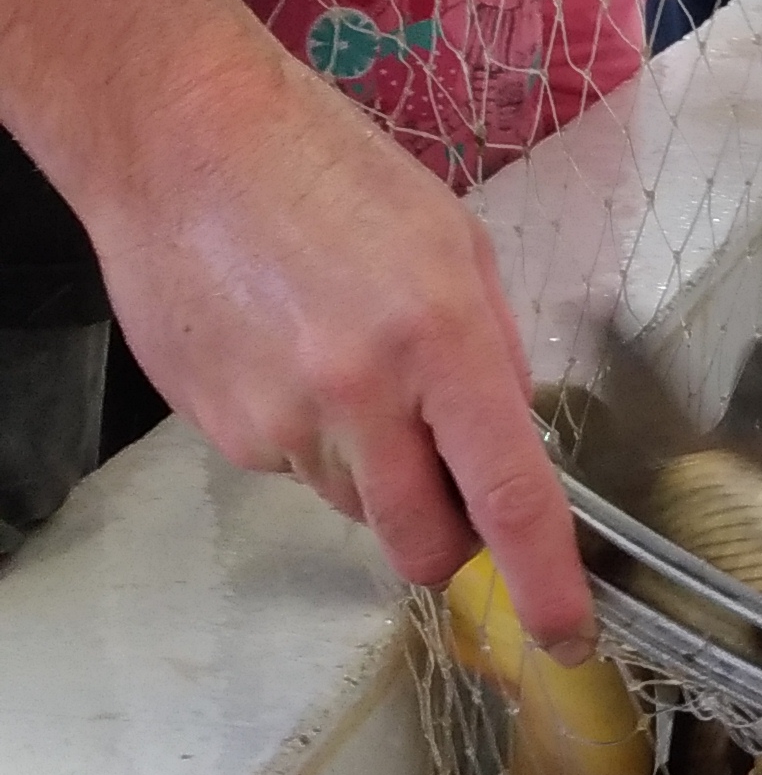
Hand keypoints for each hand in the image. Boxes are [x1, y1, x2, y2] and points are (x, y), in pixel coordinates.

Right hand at [95, 7, 590, 649]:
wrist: (181, 140)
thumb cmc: (327, 168)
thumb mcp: (451, 240)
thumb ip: (491, 350)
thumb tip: (515, 443)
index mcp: (439, 339)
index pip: (509, 497)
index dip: (545, 581)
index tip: (567, 634)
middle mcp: (358, 396)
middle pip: (421, 542)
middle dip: (447, 537)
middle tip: (446, 476)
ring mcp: (278, 420)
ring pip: (353, 503)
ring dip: (371, 466)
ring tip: (341, 360)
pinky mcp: (219, 428)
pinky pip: (289, 468)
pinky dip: (304, 433)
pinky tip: (284, 349)